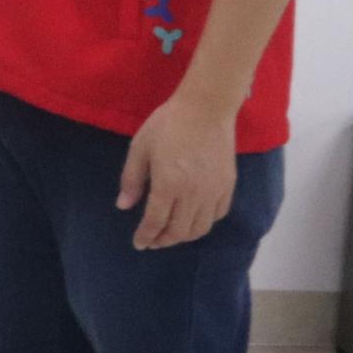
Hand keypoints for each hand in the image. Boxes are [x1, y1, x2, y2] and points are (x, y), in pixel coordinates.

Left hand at [118, 92, 239, 248]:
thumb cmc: (167, 125)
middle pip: (179, 231)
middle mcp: (193, 194)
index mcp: (168, 185)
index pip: (155, 222)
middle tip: (153, 241)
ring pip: (201, 228)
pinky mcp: (228, 185)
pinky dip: (204, 223)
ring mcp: (214, 192)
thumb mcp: (140, 148)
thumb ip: (132, 179)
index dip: (146, 236)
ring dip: (184, 236)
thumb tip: (123, 206)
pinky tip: (193, 219)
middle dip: (164, 240)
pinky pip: (218, 214)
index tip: (139, 244)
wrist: (206, 109)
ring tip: (171, 233)